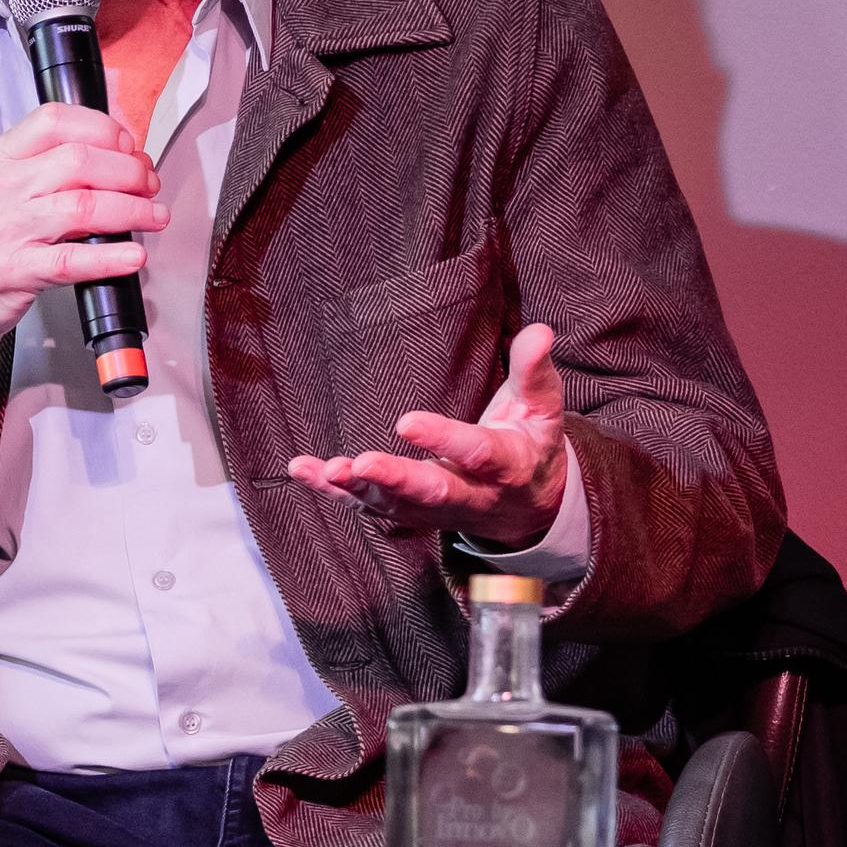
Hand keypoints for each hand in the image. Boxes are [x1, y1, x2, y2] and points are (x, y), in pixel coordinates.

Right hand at [0, 105, 164, 419]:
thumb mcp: (1, 188)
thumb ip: (47, 166)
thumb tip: (116, 151)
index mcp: (0, 158)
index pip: (56, 119)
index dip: (104, 128)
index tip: (129, 146)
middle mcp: (1, 187)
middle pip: (80, 160)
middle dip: (128, 170)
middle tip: (148, 184)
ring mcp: (6, 229)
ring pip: (84, 206)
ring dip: (132, 210)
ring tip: (154, 216)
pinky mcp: (15, 271)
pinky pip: (72, 260)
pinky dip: (111, 257)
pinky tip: (134, 256)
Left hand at [289, 319, 571, 536]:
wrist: (530, 508)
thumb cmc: (530, 444)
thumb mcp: (542, 409)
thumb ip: (536, 372)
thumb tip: (540, 331)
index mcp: (507, 466)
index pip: (476, 453)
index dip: (444, 439)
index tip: (406, 422)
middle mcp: (471, 496)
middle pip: (432, 492)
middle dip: (395, 480)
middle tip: (361, 464)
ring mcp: (437, 511)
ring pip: (395, 507)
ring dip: (357, 491)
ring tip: (326, 470)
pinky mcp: (410, 514)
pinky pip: (369, 507)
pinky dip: (335, 493)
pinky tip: (304, 471)